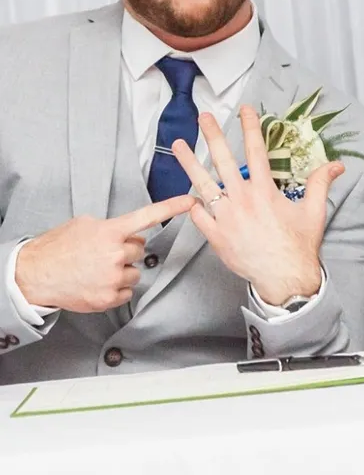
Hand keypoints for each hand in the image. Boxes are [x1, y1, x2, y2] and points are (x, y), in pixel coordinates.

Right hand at [15, 196, 194, 312]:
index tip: (192, 200)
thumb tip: (129, 233)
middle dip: (126, 250)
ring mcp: (113, 277)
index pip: (148, 216)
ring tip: (97, 270)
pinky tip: (97, 283)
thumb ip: (112, 227)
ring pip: (135, 272)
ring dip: (122, 271)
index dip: (172, 207)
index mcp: (111, 231)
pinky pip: (127, 291)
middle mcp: (116, 253)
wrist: (34, 275)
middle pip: (140, 249)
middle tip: (103, 253)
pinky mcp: (109, 298)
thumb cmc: (59, 247)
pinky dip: (116, 288)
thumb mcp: (86, 225)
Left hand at [173, 105, 344, 305]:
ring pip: (203, 184)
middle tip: (204, 117)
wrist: (285, 279)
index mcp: (265, 191)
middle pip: (223, 160)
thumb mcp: (314, 211)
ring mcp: (226, 218)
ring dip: (189, 163)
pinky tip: (188, 197)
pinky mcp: (217, 237)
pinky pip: (200, 216)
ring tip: (178, 145)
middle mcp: (243, 200)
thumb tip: (337, 165)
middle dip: (213, 136)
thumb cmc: (300, 245)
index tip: (244, 109)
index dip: (250, 127)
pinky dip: (194, 206)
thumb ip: (320, 183)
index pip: (255, 151)